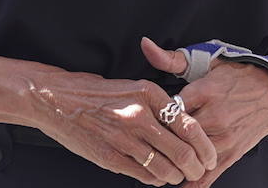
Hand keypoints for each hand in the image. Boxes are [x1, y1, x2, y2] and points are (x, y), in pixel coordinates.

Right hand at [34, 66, 216, 185]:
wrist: (57, 99)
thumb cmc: (95, 93)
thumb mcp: (133, 88)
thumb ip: (158, 106)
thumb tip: (183, 127)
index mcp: (149, 93)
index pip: (189, 124)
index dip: (204, 146)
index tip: (210, 155)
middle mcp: (140, 114)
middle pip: (182, 151)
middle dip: (196, 167)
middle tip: (200, 171)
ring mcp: (124, 137)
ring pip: (165, 168)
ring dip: (177, 177)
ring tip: (179, 176)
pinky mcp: (110, 156)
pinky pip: (143, 175)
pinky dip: (155, 180)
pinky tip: (157, 177)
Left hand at [141, 37, 267, 187]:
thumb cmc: (239, 74)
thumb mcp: (208, 60)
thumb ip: (173, 59)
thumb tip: (145, 46)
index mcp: (205, 91)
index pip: (168, 109)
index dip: (153, 116)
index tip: (146, 118)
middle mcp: (214, 116)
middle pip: (176, 137)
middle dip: (160, 141)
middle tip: (147, 143)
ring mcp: (224, 137)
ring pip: (189, 158)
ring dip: (173, 162)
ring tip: (159, 161)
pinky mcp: (232, 153)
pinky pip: (208, 175)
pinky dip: (192, 182)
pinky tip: (179, 181)